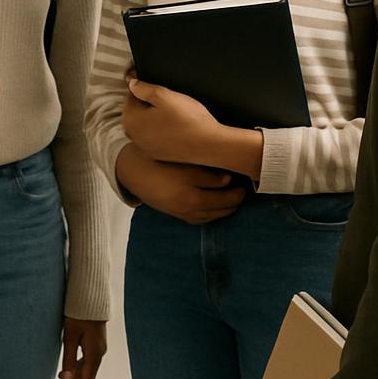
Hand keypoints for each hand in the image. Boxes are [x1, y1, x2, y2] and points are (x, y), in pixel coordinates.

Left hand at [53, 318, 106, 378]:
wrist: (90, 296)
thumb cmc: (78, 314)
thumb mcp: (70, 336)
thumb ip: (68, 358)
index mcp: (95, 353)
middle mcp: (99, 352)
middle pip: (86, 377)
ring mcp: (98, 347)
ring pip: (86, 370)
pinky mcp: (95, 342)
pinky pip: (87, 361)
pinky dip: (76, 369)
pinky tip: (66, 371)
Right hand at [115, 145, 246, 223]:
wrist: (131, 169)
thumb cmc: (156, 158)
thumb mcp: (181, 159)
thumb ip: (205, 170)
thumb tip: (228, 179)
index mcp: (190, 189)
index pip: (223, 187)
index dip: (237, 182)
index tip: (246, 174)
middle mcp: (188, 205)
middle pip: (222, 205)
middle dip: (237, 198)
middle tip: (246, 188)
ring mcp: (182, 211)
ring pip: (214, 215)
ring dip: (228, 208)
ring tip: (238, 197)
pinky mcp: (177, 214)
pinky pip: (202, 219)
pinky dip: (215, 215)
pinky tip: (220, 207)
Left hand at [124, 80, 262, 180]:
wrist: (209, 144)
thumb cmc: (187, 119)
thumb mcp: (164, 95)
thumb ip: (144, 88)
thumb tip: (132, 84)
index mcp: (131, 120)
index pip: (131, 96)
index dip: (145, 87)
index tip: (159, 87)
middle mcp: (134, 136)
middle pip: (138, 111)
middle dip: (149, 103)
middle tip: (170, 101)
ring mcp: (145, 147)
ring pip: (147, 124)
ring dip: (156, 117)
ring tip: (175, 113)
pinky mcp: (158, 154)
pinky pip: (156, 137)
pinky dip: (163, 130)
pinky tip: (177, 127)